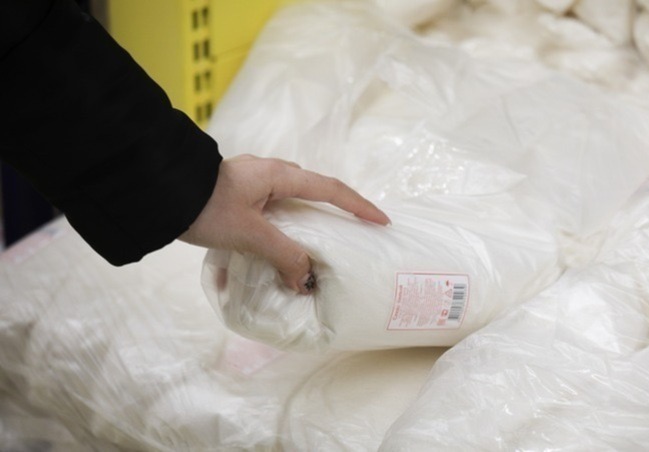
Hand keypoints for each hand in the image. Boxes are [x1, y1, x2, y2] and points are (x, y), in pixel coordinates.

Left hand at [180, 155, 390, 293]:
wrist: (159, 191)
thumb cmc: (206, 207)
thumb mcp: (249, 233)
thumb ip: (282, 254)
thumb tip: (304, 277)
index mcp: (280, 176)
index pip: (331, 190)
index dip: (359, 206)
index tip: (382, 221)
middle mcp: (271, 173)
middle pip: (315, 191)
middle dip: (337, 210)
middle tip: (354, 232)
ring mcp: (254, 181)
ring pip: (293, 200)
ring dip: (309, 220)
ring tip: (320, 244)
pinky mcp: (239, 192)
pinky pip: (275, 207)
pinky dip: (287, 225)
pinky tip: (282, 243)